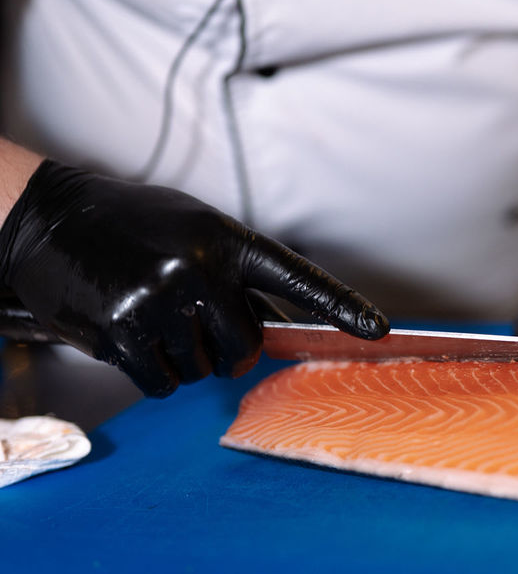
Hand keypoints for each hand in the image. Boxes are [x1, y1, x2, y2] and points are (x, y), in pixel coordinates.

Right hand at [0, 160, 388, 396]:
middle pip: (247, 346)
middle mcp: (197, 268)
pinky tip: (136, 339)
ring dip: (187, 358)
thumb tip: (275, 334)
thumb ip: (237, 277)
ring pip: (204, 369)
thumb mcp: (196, 232)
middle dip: (229, 348)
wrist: (51, 221)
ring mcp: (158, 301)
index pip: (296, 278)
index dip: (341, 305)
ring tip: (156, 317)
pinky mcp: (120, 332)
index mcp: (225, 239)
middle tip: (199, 325)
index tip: (379, 329)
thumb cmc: (134, 226)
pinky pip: (164, 383)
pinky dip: (157, 375)